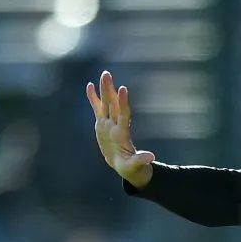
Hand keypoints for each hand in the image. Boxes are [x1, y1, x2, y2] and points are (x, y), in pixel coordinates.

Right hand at [86, 70, 154, 187]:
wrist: (124, 165)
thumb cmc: (131, 167)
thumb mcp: (134, 165)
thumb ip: (141, 160)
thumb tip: (151, 157)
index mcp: (122, 133)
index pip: (123, 114)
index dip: (123, 102)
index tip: (123, 89)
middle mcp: (115, 125)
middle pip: (112, 104)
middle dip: (109, 90)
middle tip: (107, 74)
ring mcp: (109, 123)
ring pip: (106, 103)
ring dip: (104, 89)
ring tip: (104, 74)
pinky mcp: (102, 125)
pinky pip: (97, 109)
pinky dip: (93, 98)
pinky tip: (89, 85)